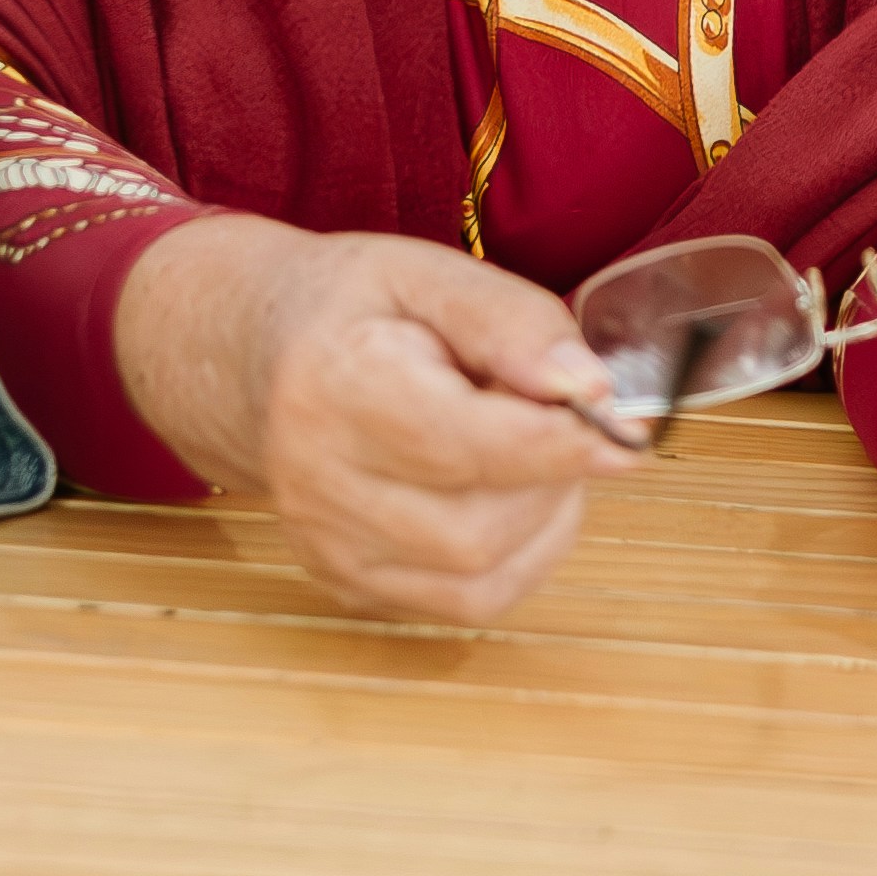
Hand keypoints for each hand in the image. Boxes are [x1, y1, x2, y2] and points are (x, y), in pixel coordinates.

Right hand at [117, 217, 631, 626]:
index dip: (559, 445)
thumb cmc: (352, 308)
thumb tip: (589, 387)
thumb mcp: (427, 272)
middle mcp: (319, 482)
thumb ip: (511, 320)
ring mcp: (328, 545)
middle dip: (552, 481)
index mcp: (337, 386)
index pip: (464, 444)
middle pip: (476, 527)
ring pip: (477, 576)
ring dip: (542, 520)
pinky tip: (517, 501)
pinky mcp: (348, 582)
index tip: (622, 432)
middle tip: (565, 420)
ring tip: (538, 452)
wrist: (253, 356)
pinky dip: (518, 558)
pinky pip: (464, 603)